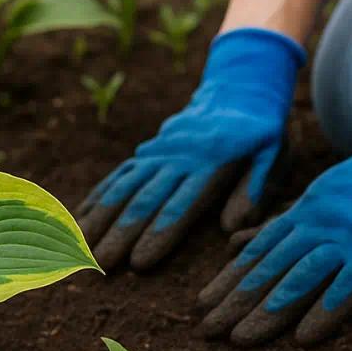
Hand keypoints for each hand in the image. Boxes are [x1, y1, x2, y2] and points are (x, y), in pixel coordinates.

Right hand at [76, 28, 307, 269]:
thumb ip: (254, 190)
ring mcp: (158, 153)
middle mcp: (177, 158)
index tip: (138, 263)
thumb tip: (230, 228)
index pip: (181, 205)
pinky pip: (119, 175)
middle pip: (144, 200)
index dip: (158, 234)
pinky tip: (78, 219)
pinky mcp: (148, 152)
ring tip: (79, 246)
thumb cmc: (263, 133)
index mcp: (211, 164)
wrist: (239, 87)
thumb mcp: (273, 155)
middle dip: (120, 234)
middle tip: (99, 264)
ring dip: (100, 218)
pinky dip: (98, 197)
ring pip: (124, 188)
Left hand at [198, 86, 351, 345]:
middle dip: (235, 303)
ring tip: (241, 339)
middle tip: (206, 331)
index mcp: (302, 214)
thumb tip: (231, 244)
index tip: (201, 305)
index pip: (257, 252)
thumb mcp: (316, 197)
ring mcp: (347, 240)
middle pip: (269, 270)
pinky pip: (349, 287)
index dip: (228, 280)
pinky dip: (327, 311)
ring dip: (268, 312)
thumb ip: (277, 224)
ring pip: (299, 279)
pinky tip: (305, 338)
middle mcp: (316, 227)